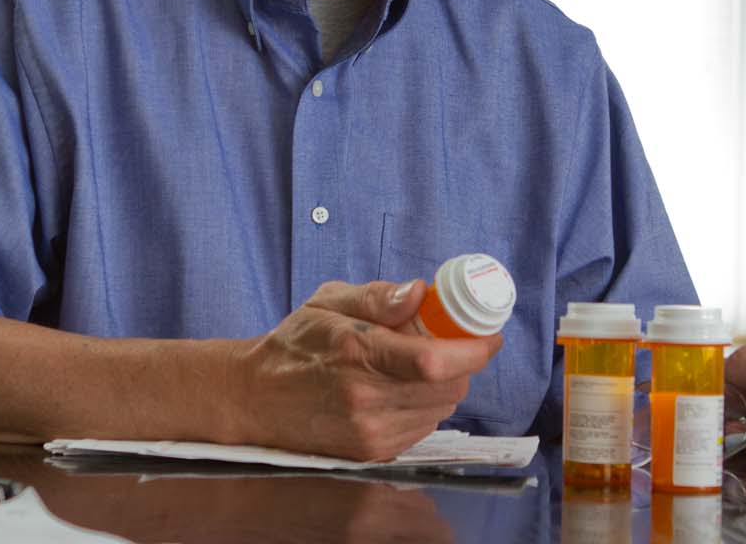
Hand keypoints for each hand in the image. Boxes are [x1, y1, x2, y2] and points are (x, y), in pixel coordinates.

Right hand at [228, 279, 502, 460]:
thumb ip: (377, 296)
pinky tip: (401, 388)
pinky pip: (423, 426)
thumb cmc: (294, 344)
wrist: (256, 398)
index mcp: (358, 354)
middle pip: (448, 386)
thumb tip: (420, 292)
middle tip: (449, 341)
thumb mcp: (327, 301)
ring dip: (444, 384)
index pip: (435, 362)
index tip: (489, 335)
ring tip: (416, 364)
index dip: (473, 350)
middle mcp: (366, 399)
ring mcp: (370, 431)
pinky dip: (425, 405)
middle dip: (461, 361)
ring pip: (440, 408)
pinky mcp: (372, 452)